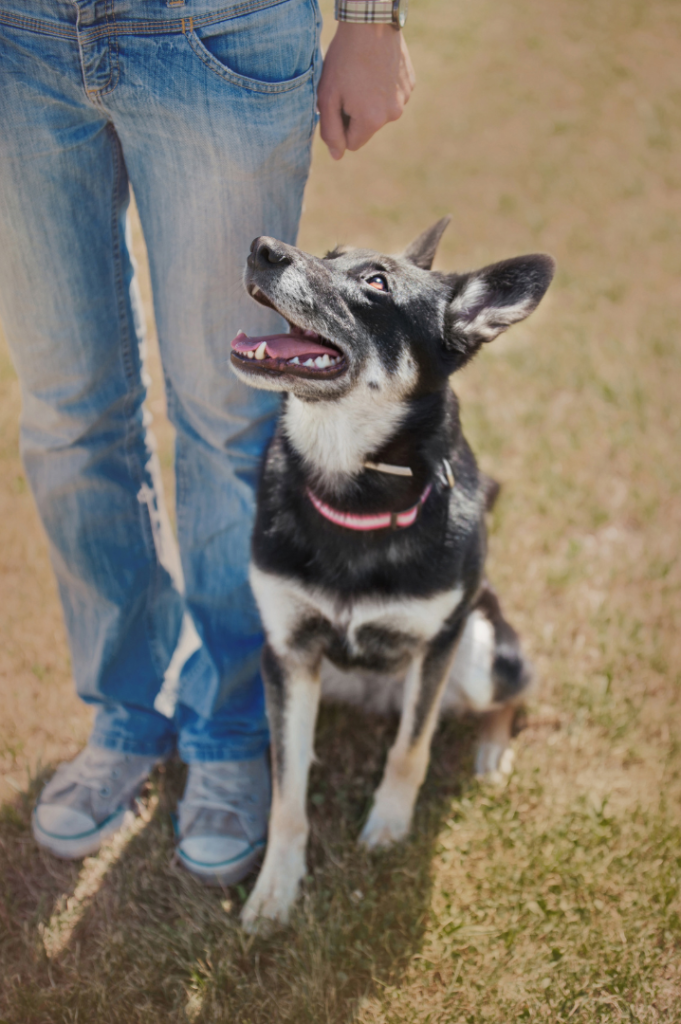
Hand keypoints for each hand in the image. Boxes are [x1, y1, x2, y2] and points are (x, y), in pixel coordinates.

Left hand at [317, 22, 414, 159]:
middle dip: (356, 114)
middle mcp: (392, 115)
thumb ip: (330, 130)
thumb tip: (337, 156)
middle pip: (367, 128)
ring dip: (369, 101)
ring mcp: (404, 99)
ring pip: (380, 112)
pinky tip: (376, 69)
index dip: (340, 125)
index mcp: (372, 121)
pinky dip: (382, 87)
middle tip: (349, 85)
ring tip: (362, 75)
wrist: (370, 23)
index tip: (338, 103)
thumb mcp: (327, 97)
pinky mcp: (410, 84)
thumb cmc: (343, 59)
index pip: (352, 144)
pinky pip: (391, 96)